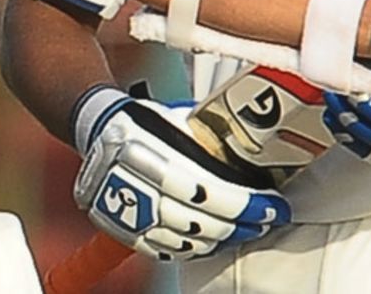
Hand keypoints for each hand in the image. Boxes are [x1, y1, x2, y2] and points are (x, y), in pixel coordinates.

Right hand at [71, 85, 289, 260]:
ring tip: (244, 229)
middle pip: (204, 223)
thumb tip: (254, 152)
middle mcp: (141, 192)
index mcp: (156, 159)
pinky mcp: (126, 232)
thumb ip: (210, 140)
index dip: (248, 205)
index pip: (213, 194)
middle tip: (266, 220)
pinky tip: (213, 240)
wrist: (98, 131)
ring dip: (223, 239)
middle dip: (243, 225)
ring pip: (188, 242)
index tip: (273, 207)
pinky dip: (194, 249)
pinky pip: (167, 251)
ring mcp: (132, 217)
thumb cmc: (143, 121)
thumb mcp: (178, 120)